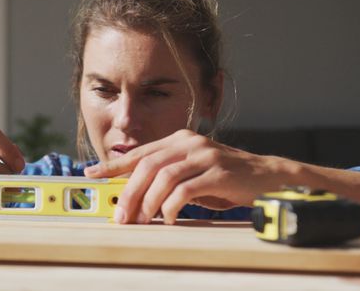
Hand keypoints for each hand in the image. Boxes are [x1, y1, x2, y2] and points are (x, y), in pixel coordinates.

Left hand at [84, 129, 288, 223]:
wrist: (267, 177)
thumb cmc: (226, 179)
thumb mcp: (192, 174)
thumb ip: (167, 178)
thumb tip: (134, 197)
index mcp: (179, 140)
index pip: (140, 152)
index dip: (113, 165)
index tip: (92, 174)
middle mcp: (189, 142)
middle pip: (147, 165)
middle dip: (129, 192)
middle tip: (121, 215)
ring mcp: (204, 155)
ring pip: (163, 176)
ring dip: (148, 202)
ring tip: (142, 221)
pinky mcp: (218, 171)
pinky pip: (185, 189)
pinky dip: (171, 206)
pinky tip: (168, 218)